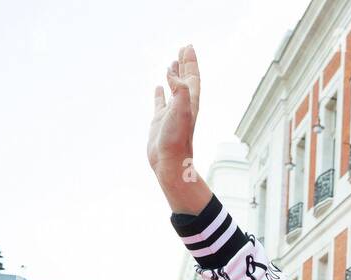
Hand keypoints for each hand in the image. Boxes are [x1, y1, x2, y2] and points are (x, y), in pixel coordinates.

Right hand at [147, 45, 199, 175]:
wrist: (170, 163)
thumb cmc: (177, 140)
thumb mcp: (180, 112)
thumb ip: (179, 91)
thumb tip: (172, 73)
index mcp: (190, 102)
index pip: (192, 76)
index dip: (190, 61)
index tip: (187, 46)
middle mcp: (182, 106)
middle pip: (185, 79)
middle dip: (184, 64)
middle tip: (183, 49)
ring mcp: (171, 113)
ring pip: (173, 89)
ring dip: (173, 76)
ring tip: (171, 64)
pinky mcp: (160, 121)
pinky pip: (160, 102)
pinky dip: (160, 93)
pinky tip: (158, 86)